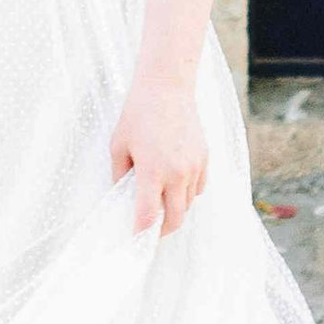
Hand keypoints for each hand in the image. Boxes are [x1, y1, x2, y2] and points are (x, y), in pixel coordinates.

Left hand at [110, 77, 207, 237]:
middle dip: (162, 229)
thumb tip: (122, 195)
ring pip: (188, 203)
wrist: (167, 87)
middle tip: (150, 230)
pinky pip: (198, 188)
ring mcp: (194, 166)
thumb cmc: (138, 114)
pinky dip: (188, 193)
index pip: (148, 215)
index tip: (134, 236)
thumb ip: (119, 175)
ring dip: (175, 209)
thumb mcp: (118, 144)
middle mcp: (177, 173)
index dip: (140, 230)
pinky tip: (175, 186)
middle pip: (176, 218)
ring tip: (161, 204)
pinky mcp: (204, 158)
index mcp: (152, 171)